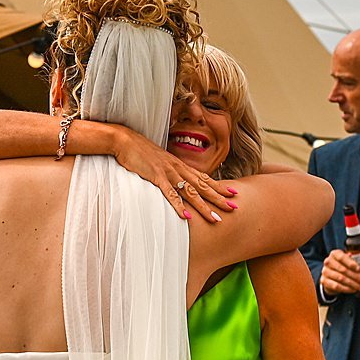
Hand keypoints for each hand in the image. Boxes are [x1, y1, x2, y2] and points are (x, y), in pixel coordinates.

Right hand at [109, 129, 235, 223]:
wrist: (125, 141)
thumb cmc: (140, 152)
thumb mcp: (159, 161)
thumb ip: (169, 171)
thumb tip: (175, 181)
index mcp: (180, 165)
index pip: (204, 177)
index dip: (219, 186)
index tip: (233, 192)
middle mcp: (178, 168)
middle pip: (203, 186)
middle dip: (219, 198)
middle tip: (235, 207)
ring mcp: (168, 173)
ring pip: (191, 192)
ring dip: (204, 206)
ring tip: (216, 218)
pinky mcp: (156, 177)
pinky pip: (170, 193)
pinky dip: (179, 206)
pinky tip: (186, 217)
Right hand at [321, 249, 359, 296]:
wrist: (333, 276)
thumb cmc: (346, 266)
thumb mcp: (355, 260)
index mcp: (335, 254)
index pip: (342, 257)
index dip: (351, 263)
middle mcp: (328, 261)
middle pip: (342, 269)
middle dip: (355, 276)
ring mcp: (325, 272)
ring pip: (340, 278)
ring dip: (353, 284)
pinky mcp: (324, 281)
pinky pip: (336, 286)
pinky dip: (346, 289)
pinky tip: (353, 290)